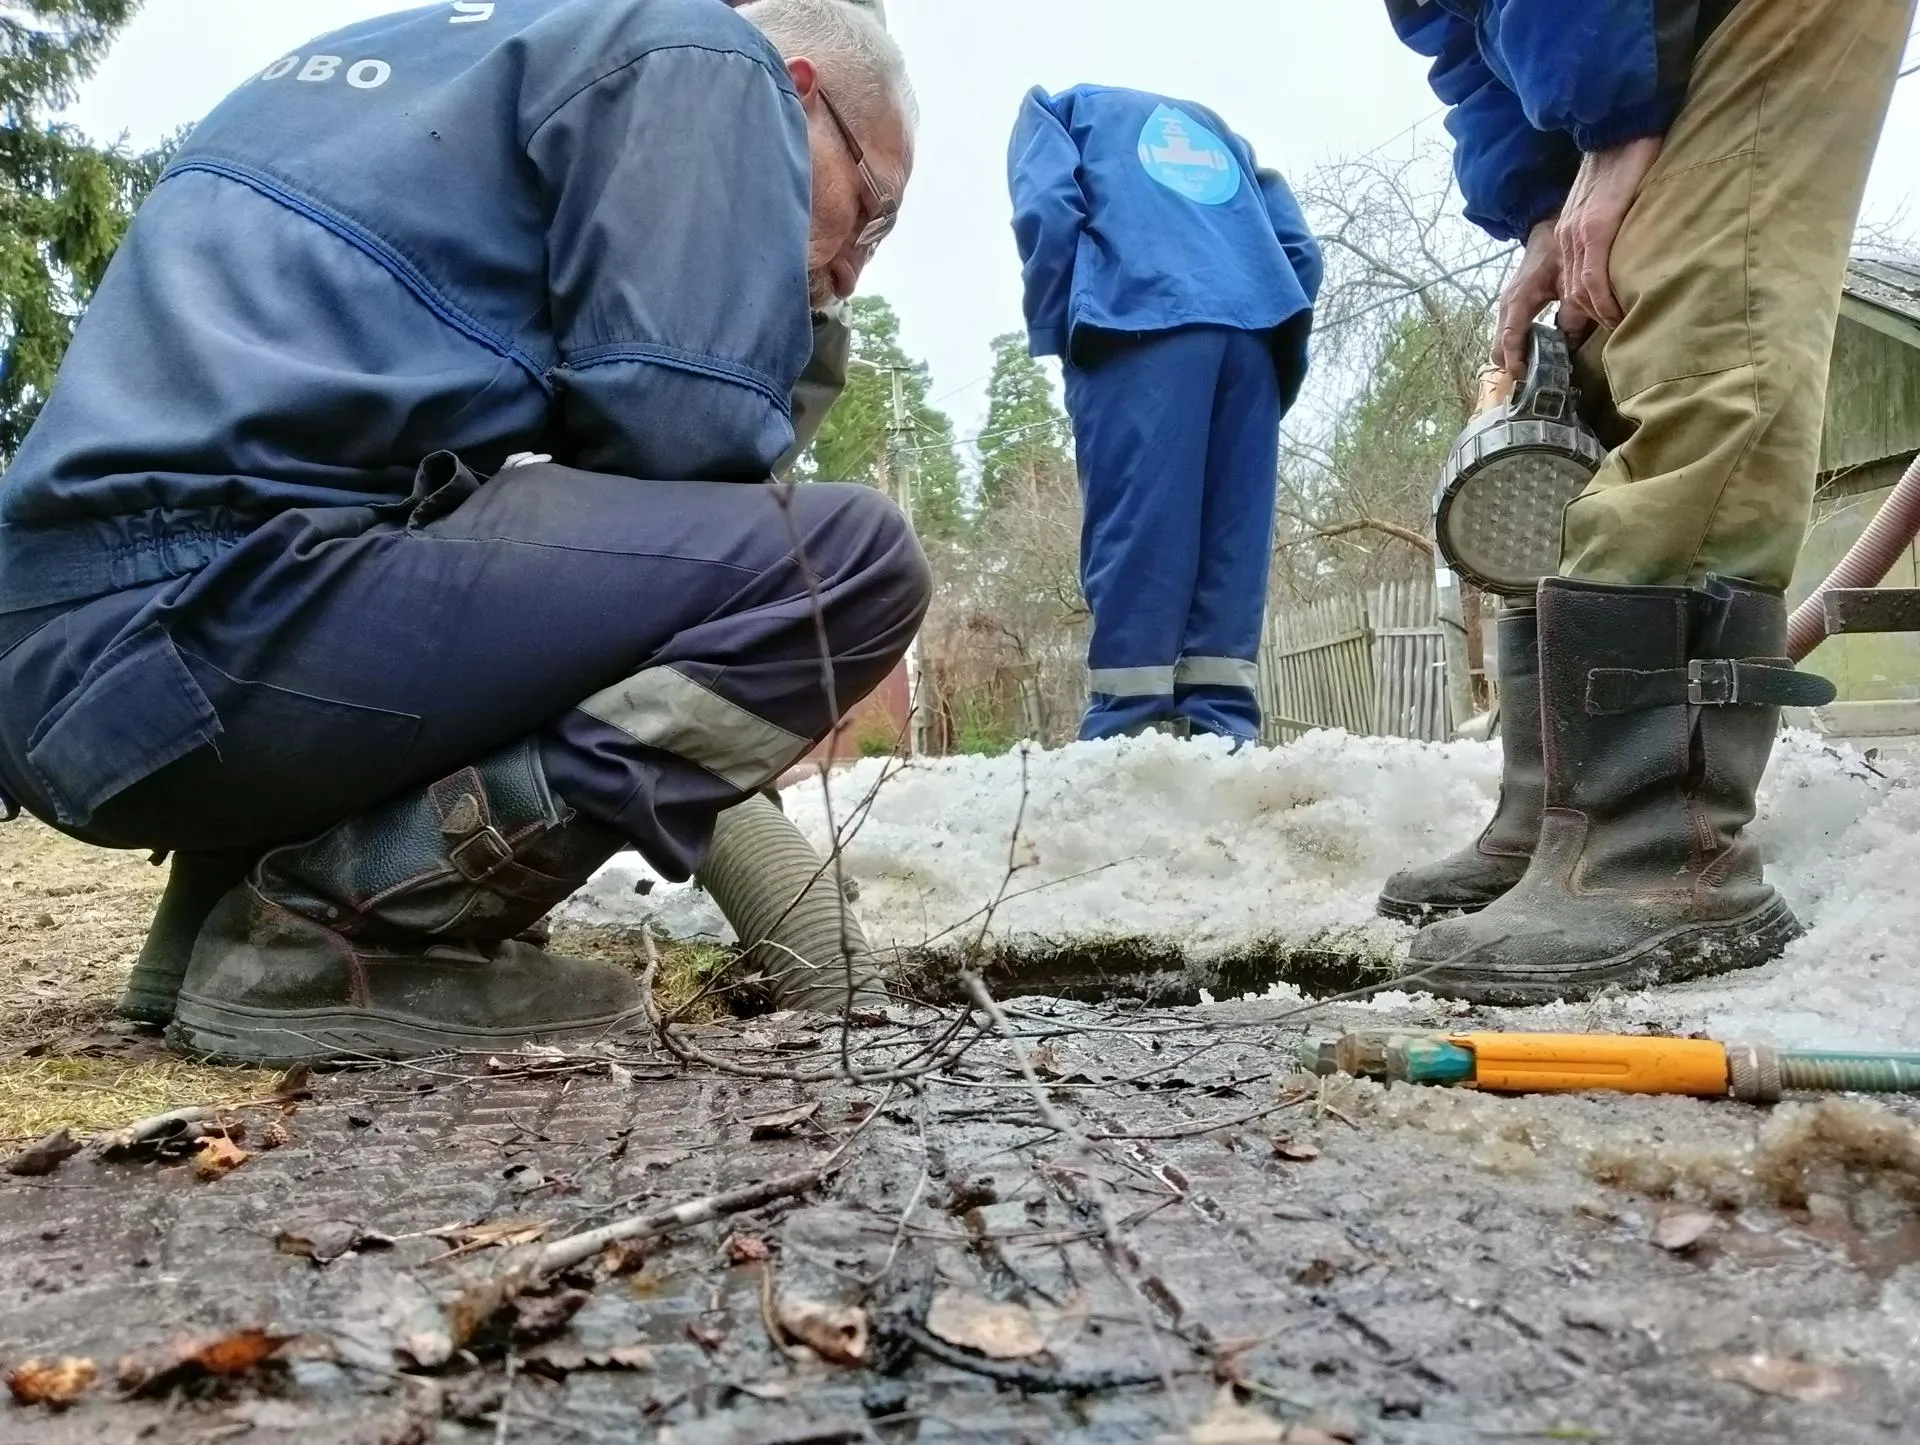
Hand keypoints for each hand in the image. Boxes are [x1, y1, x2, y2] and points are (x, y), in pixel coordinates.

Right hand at [1495, 217, 1562, 376]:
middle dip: (1514, 367)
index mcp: (1517, 301)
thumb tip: (1571, 344)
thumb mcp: (1570, 279)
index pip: (1508, 341)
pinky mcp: (1513, 310)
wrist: (1546, 230)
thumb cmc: (1558, 251)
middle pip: (1498, 351)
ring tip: (1541, 371)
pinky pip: (1510, 338)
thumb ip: (1572, 311)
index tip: (1528, 380)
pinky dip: (1520, 349)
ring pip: (1502, 346)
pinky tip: (1542, 353)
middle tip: (1540, 380)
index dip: (1516, 363)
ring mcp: (1506, 310)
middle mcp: (1506, 308)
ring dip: (1517, 360)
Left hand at [1557, 136, 1661, 330]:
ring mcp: (1577, 234)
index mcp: (1567, 235)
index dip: (1584, 312)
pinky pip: (1593, 277)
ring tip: (1620, 326)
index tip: (1604, 326)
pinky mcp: (1595, 228)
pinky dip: (1604, 301)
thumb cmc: (1623, 164)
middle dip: (1590, 320)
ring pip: (1580, 292)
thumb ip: (1606, 230)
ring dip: (1599, 316)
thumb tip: (1622, 256)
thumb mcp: (1607, 205)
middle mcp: (1566, 239)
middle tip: (1615, 332)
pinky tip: (1617, 313)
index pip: (1569, 286)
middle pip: (1571, 296)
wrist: (1620, 129)